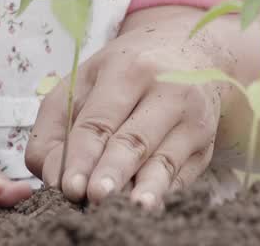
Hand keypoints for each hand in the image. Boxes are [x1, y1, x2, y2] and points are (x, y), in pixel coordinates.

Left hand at [26, 7, 224, 207]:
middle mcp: (165, 90)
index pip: (100, 120)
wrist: (190, 52)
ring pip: (165, 160)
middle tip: (95, 196)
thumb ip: (56, 126)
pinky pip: (183, 175)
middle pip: (134, 139)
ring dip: (148, 187)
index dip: (83, 155)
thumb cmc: (123, 73)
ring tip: (134, 208)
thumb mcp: (83, 81)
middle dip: (113, 170)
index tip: (70, 186)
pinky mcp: (205, 145)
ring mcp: (191, 118)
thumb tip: (54, 176)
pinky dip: (164, 194)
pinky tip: (150, 207)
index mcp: (127, 70)